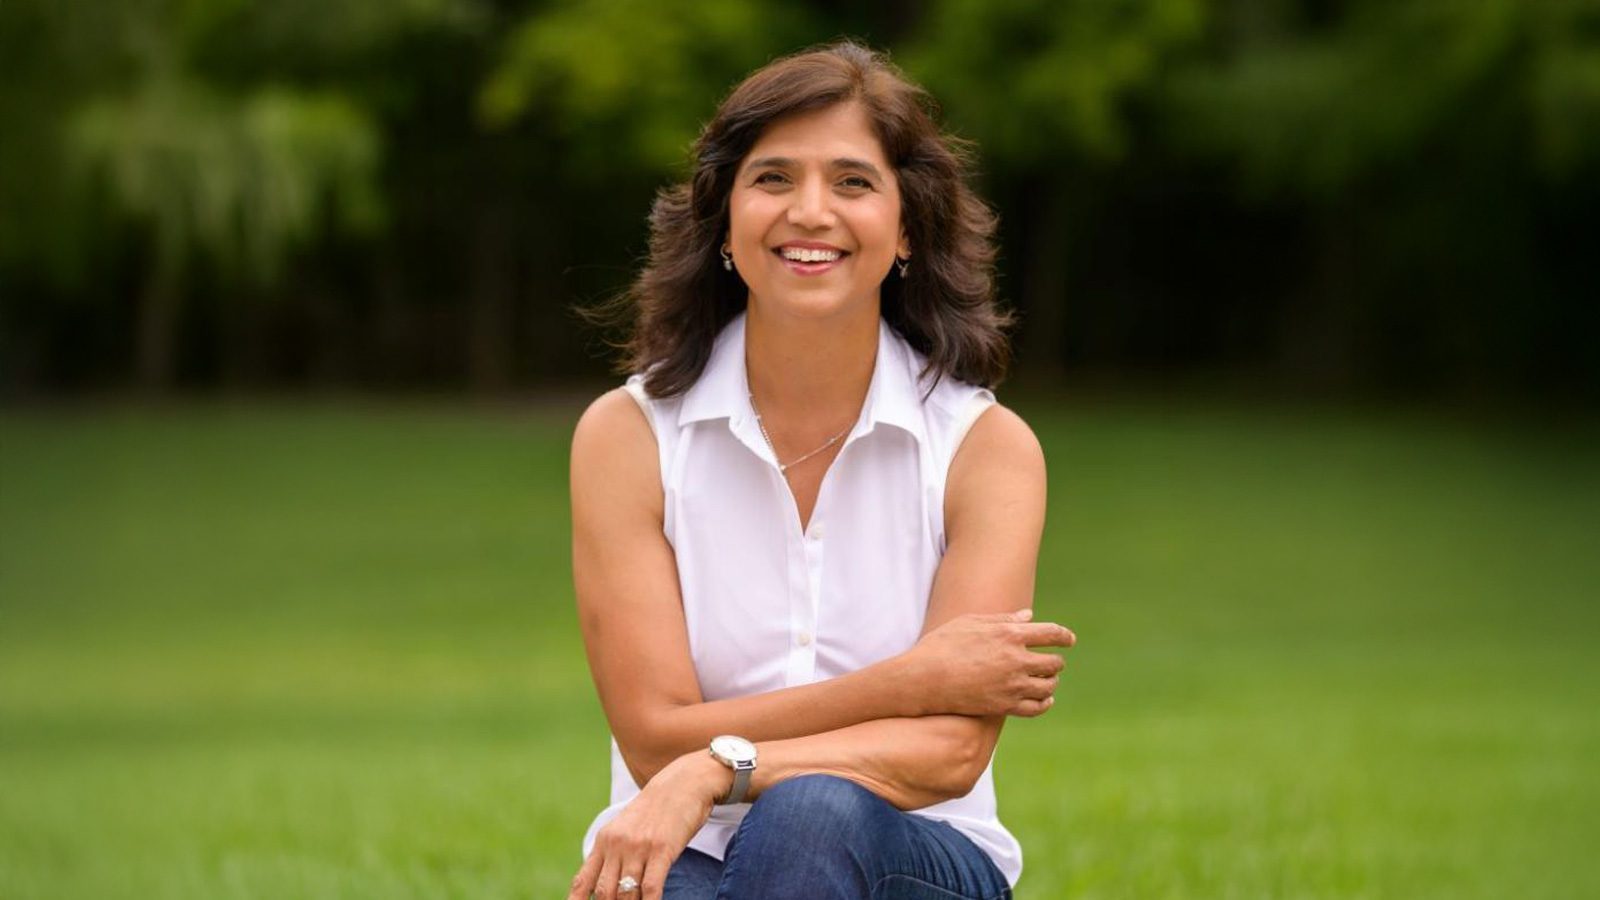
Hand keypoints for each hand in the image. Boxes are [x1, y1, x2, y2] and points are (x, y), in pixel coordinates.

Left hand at [568, 751, 729, 899]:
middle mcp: (617, 844)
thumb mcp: (626, 828)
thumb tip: (605, 888)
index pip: (583, 881)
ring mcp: (638, 847)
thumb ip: (613, 854)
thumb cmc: (657, 811)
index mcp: (604, 841)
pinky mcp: (661, 849)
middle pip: (604, 893)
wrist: (683, 783)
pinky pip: (650, 887)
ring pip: (626, 894)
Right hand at [904, 609, 1074, 716]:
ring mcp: (1012, 685)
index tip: (1069, 639)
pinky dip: (1045, 703)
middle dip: (1056, 661)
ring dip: (1051, 682)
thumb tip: (1029, 616)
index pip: (1051, 633)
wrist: (923, 680)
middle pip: (1054, 662)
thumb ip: (1003, 619)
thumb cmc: (942, 645)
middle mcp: (1016, 660)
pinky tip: (1044, 699)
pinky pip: (1037, 707)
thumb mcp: (970, 622)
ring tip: (1047, 680)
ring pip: (1049, 686)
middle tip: (1053, 662)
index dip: (1065, 636)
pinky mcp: (1005, 706)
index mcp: (1009, 634)